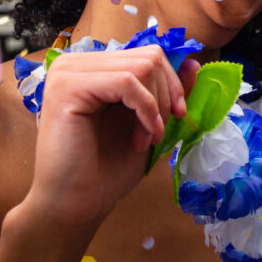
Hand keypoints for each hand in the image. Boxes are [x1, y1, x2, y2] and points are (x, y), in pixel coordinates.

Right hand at [24, 46, 198, 229]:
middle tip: (158, 134)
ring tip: (146, 140)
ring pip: (141, 67)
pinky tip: (142, 139)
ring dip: (155, 107)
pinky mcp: (67, 86)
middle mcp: (75, 62)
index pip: (148, 54)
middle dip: (165, 96)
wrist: (75, 207)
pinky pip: (126, 81)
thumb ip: (167, 90)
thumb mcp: (148, 121)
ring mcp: (67, 72)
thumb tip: (194, 63)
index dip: (172, 82)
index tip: (177, 114)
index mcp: (92, 66)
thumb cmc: (107, 168)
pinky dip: (146, 110)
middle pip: (148, 57)